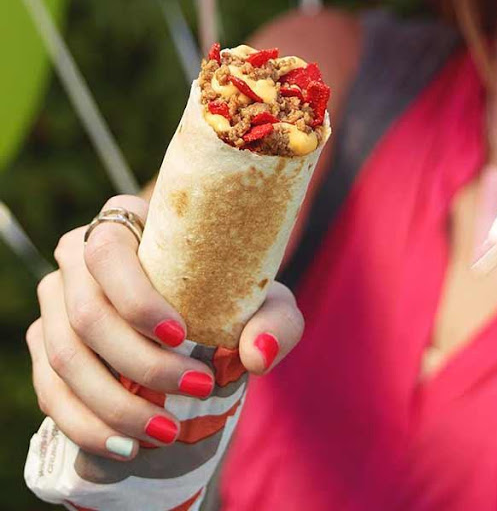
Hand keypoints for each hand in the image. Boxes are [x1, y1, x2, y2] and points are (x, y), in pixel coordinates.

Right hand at [26, 195, 303, 460]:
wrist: (197, 307)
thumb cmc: (227, 293)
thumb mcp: (264, 300)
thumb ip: (275, 321)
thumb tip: (256, 357)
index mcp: (122, 226)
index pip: (108, 254)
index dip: (136, 299)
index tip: (183, 336)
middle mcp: (77, 259)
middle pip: (87, 314)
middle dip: (141, 364)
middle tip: (199, 390)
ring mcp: (55, 302)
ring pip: (65, 358)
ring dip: (114, 405)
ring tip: (167, 431)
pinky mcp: (46, 343)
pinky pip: (49, 390)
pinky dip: (85, 424)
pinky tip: (127, 445)